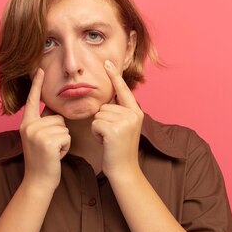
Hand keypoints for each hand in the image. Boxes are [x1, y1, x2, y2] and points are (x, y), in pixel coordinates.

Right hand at [19, 68, 70, 190]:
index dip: (37, 84)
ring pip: (64, 127)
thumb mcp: (38, 138)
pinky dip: (66, 147)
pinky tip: (56, 156)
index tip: (40, 68)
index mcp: (26, 123)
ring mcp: (36, 134)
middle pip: (58, 117)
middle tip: (50, 148)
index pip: (32, 100)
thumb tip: (54, 109)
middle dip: (60, 132)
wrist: (38, 181)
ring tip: (53, 152)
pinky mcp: (47, 142)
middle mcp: (29, 126)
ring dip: (63, 141)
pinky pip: (66, 136)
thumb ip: (44, 122)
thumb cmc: (43, 160)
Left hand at [92, 60, 143, 178]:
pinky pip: (95, 123)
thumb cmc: (119, 150)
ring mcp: (125, 122)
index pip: (123, 90)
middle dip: (102, 121)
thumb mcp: (124, 127)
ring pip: (98, 115)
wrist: (124, 170)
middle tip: (111, 136)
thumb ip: (119, 112)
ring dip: (98, 128)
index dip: (114, 76)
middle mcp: (133, 114)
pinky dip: (96, 133)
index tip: (107, 62)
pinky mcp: (114, 129)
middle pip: (104, 106)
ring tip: (109, 139)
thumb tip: (106, 100)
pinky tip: (105, 142)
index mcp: (136, 112)